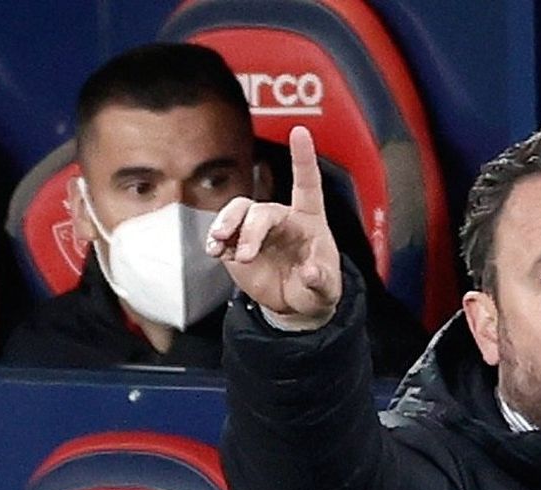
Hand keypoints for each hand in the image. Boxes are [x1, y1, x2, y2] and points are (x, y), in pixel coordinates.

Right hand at [206, 125, 340, 325]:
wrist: (294, 305)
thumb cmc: (316, 288)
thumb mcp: (326, 290)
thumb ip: (320, 280)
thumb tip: (309, 272)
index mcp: (308, 220)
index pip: (307, 184)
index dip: (303, 158)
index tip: (299, 132)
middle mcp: (281, 218)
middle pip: (262, 210)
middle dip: (250, 230)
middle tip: (245, 255)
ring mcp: (257, 229)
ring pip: (238, 211)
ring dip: (226, 224)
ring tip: (219, 244)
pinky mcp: (238, 243)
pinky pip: (224, 233)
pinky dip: (216, 240)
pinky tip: (214, 251)